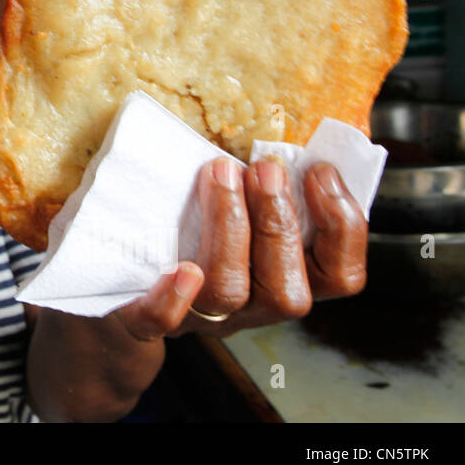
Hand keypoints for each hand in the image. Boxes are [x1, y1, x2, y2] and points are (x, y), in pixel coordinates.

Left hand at [116, 157, 367, 340]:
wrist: (121, 286)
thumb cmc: (191, 235)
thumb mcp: (243, 214)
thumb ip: (267, 188)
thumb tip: (292, 143)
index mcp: (279, 280)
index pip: (337, 275)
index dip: (343, 226)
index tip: (319, 171)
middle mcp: (246, 307)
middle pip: (286, 292)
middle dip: (280, 222)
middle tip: (267, 168)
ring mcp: (196, 316)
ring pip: (229, 293)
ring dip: (232, 228)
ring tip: (221, 173)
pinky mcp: (142, 318)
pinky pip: (158, 321)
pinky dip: (172, 298)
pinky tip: (181, 268)